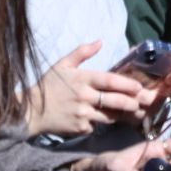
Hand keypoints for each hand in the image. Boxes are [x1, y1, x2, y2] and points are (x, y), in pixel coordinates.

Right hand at [26, 41, 159, 137]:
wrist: (29, 111)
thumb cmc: (47, 86)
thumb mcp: (62, 64)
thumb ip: (82, 52)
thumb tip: (101, 41)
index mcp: (82, 79)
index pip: (110, 80)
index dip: (126, 84)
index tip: (138, 87)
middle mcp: (84, 97)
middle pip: (114, 101)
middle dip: (131, 102)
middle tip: (141, 103)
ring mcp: (82, 114)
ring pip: (109, 116)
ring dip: (120, 114)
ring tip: (132, 112)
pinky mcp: (79, 128)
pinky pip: (95, 126)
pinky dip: (100, 124)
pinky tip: (104, 121)